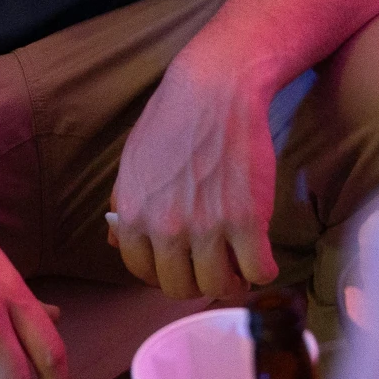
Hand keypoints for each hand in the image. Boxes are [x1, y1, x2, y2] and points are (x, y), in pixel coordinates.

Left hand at [110, 27, 275, 300]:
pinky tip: (262, 255)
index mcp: (133, 216)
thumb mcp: (132, 162)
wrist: (214, 90)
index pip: (142, 273)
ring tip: (238, 263)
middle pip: (180, 288)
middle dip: (197, 280)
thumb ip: (123, 205)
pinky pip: (258, 272)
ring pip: (219, 287)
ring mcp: (208, 227)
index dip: (164, 271)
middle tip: (212, 263)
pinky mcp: (248, 220)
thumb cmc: (172, 120)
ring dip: (231, 281)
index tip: (181, 262)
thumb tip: (116, 241)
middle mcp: (166, 228)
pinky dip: (263, 272)